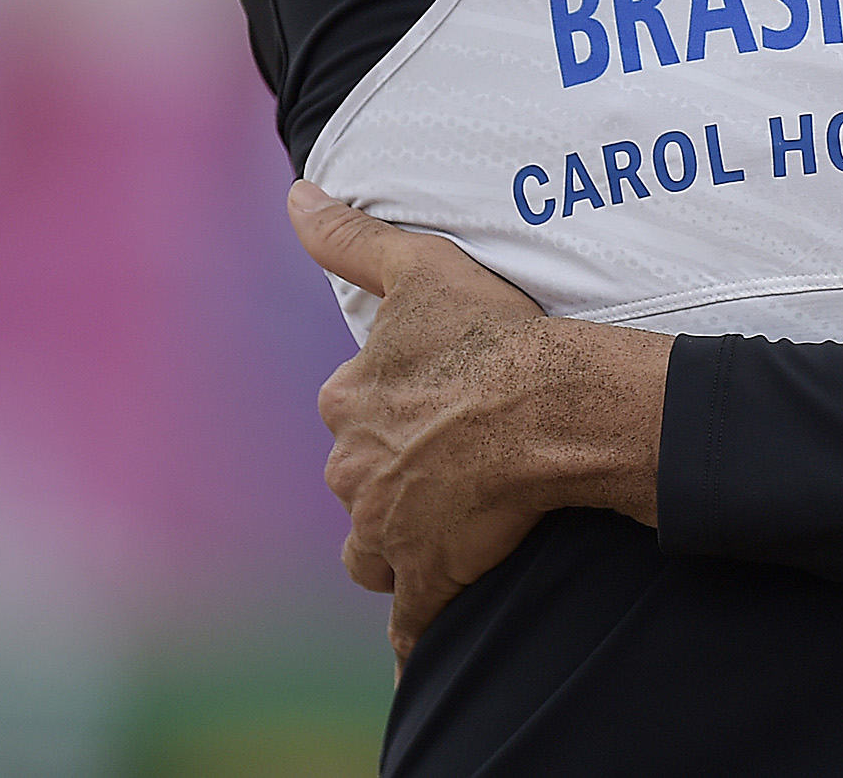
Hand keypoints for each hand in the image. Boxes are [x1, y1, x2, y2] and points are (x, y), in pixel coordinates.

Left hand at [288, 182, 672, 664]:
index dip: (388, 410)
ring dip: (393, 548)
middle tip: (447, 466)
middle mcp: (354, 468)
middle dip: (389, 480)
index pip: (350, 412)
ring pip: (371, 551)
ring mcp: (389, 527)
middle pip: (358, 483)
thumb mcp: (420, 269)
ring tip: (437, 537)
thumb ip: (351, 236)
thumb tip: (294, 195)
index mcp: (350, 402)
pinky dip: (414, 632)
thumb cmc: (491, 333)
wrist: (548, 403)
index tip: (427, 406)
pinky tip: (422, 647)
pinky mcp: (429, 572)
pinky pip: (411, 617)